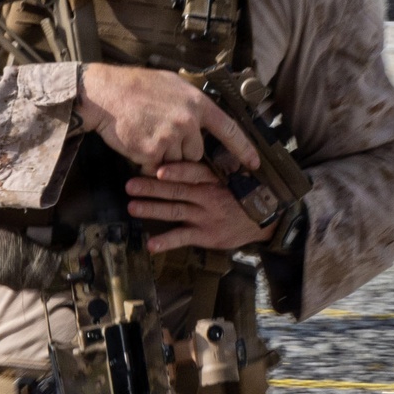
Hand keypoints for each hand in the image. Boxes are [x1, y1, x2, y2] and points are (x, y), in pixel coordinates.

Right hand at [77, 64, 259, 173]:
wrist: (105, 93)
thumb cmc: (136, 87)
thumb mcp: (172, 85)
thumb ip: (191, 103)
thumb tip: (204, 116)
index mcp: (197, 103)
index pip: (229, 130)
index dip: (244, 149)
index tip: (254, 164)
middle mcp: (188, 121)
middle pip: (196, 153)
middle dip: (181, 151)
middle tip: (160, 133)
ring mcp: (171, 137)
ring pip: (175, 162)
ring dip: (162, 157)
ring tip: (146, 134)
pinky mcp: (152, 151)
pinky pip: (155, 166)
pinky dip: (146, 160)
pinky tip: (136, 140)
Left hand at [126, 161, 274, 253]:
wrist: (263, 219)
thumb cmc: (242, 192)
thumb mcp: (231, 174)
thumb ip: (207, 167)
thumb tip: (184, 148)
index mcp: (213, 179)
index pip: (194, 172)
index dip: (176, 171)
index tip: (158, 169)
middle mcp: (208, 196)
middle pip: (177, 191)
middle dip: (152, 188)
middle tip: (130, 185)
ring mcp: (205, 216)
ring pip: (175, 211)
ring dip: (153, 209)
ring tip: (133, 208)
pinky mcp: (205, 235)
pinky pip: (183, 238)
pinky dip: (166, 242)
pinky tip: (151, 244)